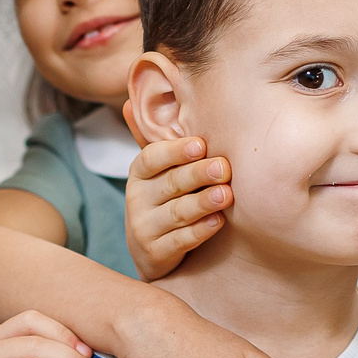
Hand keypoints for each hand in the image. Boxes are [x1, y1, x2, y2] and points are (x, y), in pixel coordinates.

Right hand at [126, 136, 230, 281]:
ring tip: (226, 195)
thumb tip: (131, 103)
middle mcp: (137, 199)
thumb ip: (158, 142)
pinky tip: (218, 222)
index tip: (200, 144)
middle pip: (171, 183)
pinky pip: (179, 241)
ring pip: (177, 212)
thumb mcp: (159, 172)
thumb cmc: (165, 201)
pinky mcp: (154, 254)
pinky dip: (199, 232)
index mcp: (140, 173)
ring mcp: (143, 228)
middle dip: (198, 174)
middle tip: (224, 168)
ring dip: (203, 202)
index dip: (175, 151)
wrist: (153, 252)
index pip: (152, 157)